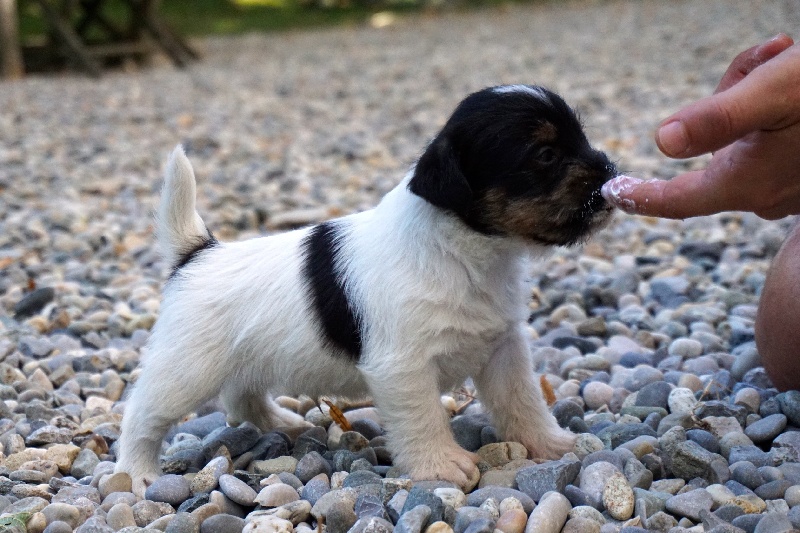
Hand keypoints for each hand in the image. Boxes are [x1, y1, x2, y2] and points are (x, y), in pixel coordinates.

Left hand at [602, 34, 799, 219]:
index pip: (676, 201)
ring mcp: (787, 186)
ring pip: (739, 136)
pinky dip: (771, 105)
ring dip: (749, 95)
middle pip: (710, 152)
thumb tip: (663, 140)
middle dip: (722, 105)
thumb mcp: (772, 93)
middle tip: (760, 65)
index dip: (640, 197)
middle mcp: (765, 193)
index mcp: (747, 184)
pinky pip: (769, 136)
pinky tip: (789, 73)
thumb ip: (717, 118)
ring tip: (781, 63)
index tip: (612, 191)